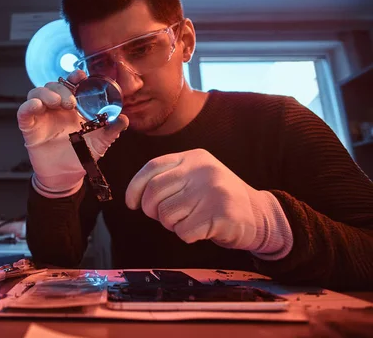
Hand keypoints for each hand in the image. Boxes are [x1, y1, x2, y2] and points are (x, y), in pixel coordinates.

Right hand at [17, 70, 128, 197]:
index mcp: (73, 107)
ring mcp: (41, 116)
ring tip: (56, 104)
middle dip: (61, 88)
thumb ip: (112, 130)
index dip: (74, 76)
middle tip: (71, 103)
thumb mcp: (100, 142)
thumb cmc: (82, 155)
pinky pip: (23, 112)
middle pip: (53, 85)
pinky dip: (28, 106)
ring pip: (36, 93)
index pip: (71, 84)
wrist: (66, 176)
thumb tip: (124, 119)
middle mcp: (56, 108)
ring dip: (45, 93)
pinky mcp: (29, 127)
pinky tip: (36, 106)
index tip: (80, 76)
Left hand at [125, 149, 290, 255]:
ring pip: (166, 214)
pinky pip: (183, 231)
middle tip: (166, 217)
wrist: (260, 215)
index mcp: (193, 157)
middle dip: (153, 211)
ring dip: (172, 225)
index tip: (131, 204)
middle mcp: (202, 170)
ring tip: (190, 220)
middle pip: (154, 192)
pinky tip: (201, 230)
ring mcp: (212, 190)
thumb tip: (137, 197)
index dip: (135, 187)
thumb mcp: (197, 177)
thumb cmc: (218, 199)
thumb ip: (171, 179)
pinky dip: (187, 236)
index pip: (152, 167)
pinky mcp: (221, 213)